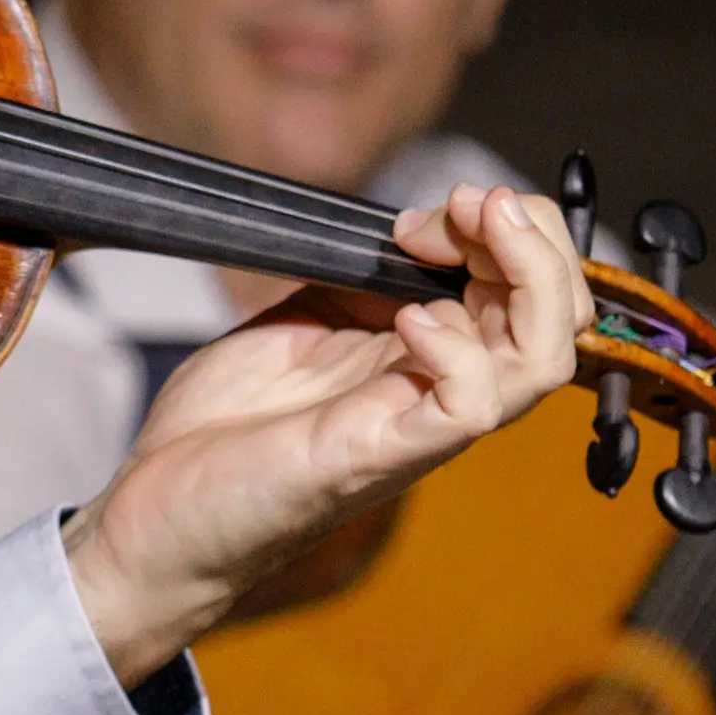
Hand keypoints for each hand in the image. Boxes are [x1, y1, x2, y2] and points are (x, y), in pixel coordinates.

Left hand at [63, 183, 592, 683]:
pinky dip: (458, 352)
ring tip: (462, 230)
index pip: (530, 291)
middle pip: (558, 317)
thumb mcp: (300, 318)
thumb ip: (359, 276)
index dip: (505, 229)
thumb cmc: (225, 430)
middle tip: (463, 203)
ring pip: (541, 360)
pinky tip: (411, 320)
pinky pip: (468, 408)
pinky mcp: (379, 454)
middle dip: (532, 237)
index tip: (432, 209)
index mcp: (428, 356)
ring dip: (525, 278)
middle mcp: (441, 392)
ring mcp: (418, 426)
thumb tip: (405, 230)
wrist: (157, 511)